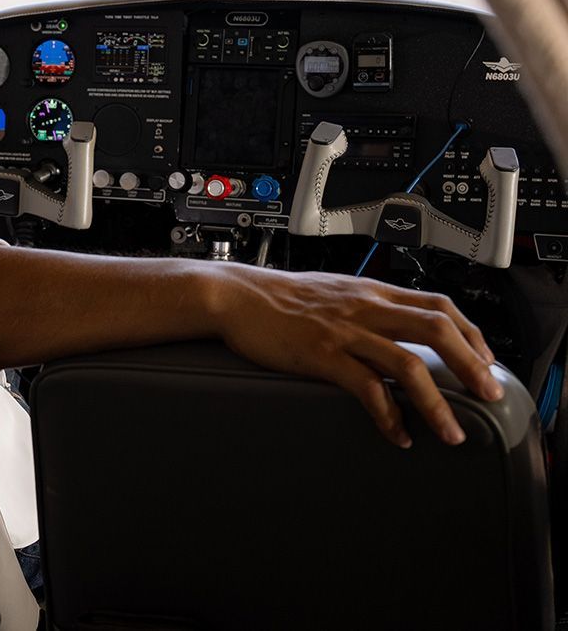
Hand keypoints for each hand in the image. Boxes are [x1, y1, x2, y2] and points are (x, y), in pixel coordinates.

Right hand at [214, 266, 502, 448]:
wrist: (235, 295)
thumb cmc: (278, 298)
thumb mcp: (332, 292)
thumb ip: (364, 306)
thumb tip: (391, 328)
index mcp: (370, 291)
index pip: (438, 304)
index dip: (471, 333)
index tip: (484, 361)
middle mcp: (364, 307)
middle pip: (437, 329)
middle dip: (472, 365)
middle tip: (488, 395)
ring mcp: (344, 330)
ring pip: (408, 363)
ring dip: (437, 403)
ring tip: (451, 432)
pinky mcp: (321, 354)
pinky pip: (367, 388)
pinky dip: (388, 415)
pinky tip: (396, 434)